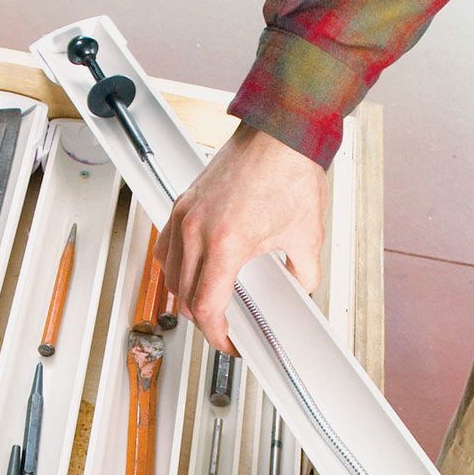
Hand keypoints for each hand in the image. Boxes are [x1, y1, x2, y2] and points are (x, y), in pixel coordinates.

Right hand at [156, 124, 325, 353]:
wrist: (280, 132)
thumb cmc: (290, 171)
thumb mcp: (307, 236)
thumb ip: (304, 274)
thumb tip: (299, 292)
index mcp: (227, 243)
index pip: (206, 308)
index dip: (217, 335)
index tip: (229, 342)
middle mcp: (198, 230)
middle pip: (184, 297)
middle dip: (204, 320)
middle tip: (225, 326)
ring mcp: (186, 214)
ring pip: (169, 274)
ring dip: (185, 294)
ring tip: (208, 301)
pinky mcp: (184, 202)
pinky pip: (166, 246)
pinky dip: (175, 265)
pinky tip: (191, 269)